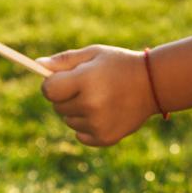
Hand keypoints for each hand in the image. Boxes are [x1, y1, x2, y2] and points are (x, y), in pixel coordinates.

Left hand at [38, 45, 157, 146]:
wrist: (154, 84)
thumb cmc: (120, 64)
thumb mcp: (94, 54)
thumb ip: (65, 60)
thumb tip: (37, 65)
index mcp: (86, 80)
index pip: (49, 90)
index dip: (53, 84)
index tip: (63, 80)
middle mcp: (91, 104)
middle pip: (57, 106)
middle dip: (67, 96)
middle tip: (88, 86)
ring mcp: (98, 124)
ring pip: (69, 121)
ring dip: (78, 111)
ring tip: (101, 98)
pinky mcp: (104, 138)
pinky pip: (80, 134)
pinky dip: (88, 126)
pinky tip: (105, 112)